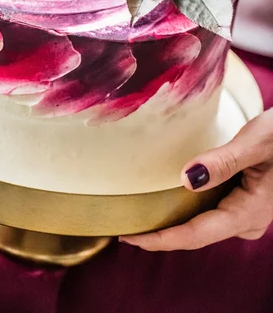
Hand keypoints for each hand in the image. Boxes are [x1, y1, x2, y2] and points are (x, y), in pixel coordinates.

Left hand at [120, 108, 272, 250]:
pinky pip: (210, 212)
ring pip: (203, 223)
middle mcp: (247, 220)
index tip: (130, 238)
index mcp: (248, 212)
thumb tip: (187, 178)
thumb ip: (222, 161)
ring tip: (139, 215)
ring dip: (173, 221)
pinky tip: (167, 199)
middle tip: (125, 227)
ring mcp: (246, 213)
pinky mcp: (244, 202)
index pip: (196, 235)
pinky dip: (186, 208)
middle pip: (196, 233)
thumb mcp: (256, 143)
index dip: (162, 239)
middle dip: (161, 233)